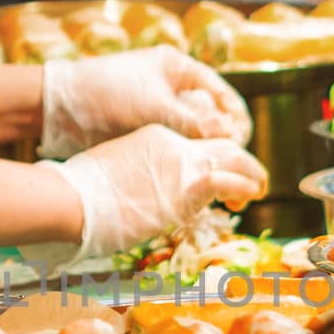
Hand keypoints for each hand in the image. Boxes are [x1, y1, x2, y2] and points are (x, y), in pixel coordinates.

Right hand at [23, 125, 267, 266]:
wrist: (74, 197)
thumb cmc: (80, 193)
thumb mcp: (114, 171)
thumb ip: (137, 178)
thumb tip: (142, 196)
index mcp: (153, 136)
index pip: (193, 145)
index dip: (211, 160)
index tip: (218, 175)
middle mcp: (173, 143)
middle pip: (220, 145)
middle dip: (241, 161)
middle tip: (253, 179)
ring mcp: (182, 162)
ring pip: (232, 159)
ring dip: (250, 175)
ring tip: (259, 188)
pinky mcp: (189, 184)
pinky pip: (229, 180)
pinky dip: (246, 184)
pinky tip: (253, 194)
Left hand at [41, 47, 251, 157]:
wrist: (62, 108)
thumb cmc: (108, 94)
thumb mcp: (154, 105)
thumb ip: (192, 120)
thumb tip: (229, 135)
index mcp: (178, 68)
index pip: (220, 92)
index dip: (234, 116)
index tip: (241, 141)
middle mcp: (174, 88)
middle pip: (212, 114)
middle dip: (224, 138)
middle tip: (232, 162)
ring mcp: (161, 110)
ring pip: (195, 133)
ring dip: (206, 151)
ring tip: (218, 173)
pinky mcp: (147, 130)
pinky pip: (177, 144)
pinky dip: (187, 157)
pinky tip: (195, 174)